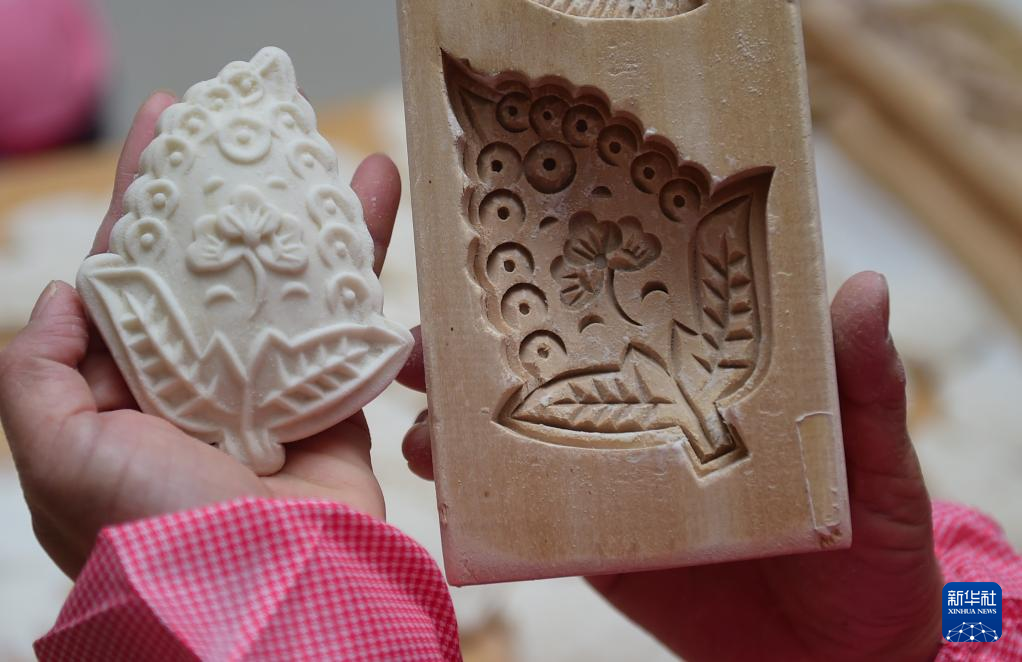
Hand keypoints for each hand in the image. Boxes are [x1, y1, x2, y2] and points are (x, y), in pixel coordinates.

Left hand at [0, 92, 404, 577]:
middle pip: (215, 264)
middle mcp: (198, 382)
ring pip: (285, 282)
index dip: (143, 199)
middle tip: (243, 124)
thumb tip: (69, 292)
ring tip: (323, 150)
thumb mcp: (56, 454)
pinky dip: (362, 263)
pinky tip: (374, 202)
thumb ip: (37, 372)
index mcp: (128, 388)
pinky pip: (347, 319)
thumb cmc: (152, 527)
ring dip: (305, 215)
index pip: (131, 272)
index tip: (166, 129)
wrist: (267, 592)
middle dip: (226, 194)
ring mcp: (269, 389)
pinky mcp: (333, 402)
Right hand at [399, 272, 942, 660]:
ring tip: (416, 402)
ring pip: (522, 433)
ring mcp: (617, 482)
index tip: (510, 232)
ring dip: (460, 414)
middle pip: (554, 362)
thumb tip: (866, 288)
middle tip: (424, 327)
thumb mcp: (879, 462)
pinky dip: (477, 498)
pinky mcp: (599, 549)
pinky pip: (529, 519)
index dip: (571, 269)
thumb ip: (866, 386)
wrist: (843, 661)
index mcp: (709, 378)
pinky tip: (440, 478)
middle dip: (481, 338)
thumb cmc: (876, 549)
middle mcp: (648, 417)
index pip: (633, 305)